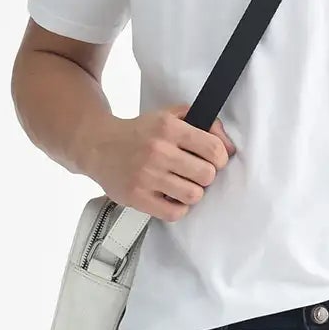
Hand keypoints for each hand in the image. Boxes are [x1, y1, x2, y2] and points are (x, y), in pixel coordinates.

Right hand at [90, 102, 235, 217]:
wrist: (98, 146)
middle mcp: (158, 151)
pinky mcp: (137, 197)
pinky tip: (170, 197)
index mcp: (168, 128)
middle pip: (207, 175)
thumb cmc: (140, 133)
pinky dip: (178, 207)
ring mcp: (146, 175)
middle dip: (205, 176)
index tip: (213, 160)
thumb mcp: (169, 116)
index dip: (220, 158)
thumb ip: (204, 124)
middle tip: (194, 173)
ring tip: (181, 185)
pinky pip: (175, 212)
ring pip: (194, 195)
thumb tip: (229, 148)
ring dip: (192, 192)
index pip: (214, 149)